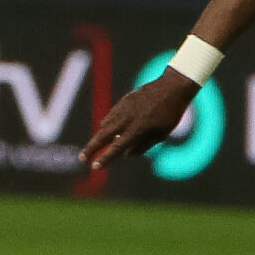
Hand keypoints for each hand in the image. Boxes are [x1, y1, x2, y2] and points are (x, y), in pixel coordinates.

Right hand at [79, 71, 199, 170]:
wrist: (172, 87)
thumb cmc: (170, 113)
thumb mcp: (161, 134)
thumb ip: (143, 146)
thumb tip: (126, 155)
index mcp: (138, 130)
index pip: (116, 148)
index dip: (104, 159)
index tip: (94, 167)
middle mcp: (127, 119)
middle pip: (103, 136)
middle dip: (91, 148)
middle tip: (82, 158)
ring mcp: (123, 108)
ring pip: (105, 125)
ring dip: (100, 136)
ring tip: (99, 145)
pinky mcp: (124, 100)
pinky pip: (111, 115)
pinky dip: (108, 124)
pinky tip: (111, 130)